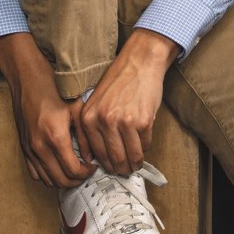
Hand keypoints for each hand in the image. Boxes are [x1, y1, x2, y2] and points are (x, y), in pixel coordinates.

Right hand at [0, 33, 95, 187]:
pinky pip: (35, 173)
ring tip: (74, 171)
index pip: (73, 170)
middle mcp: (40, 147)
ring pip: (48, 180)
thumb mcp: (77, 108)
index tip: (93, 167)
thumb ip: (86, 136)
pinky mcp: (23, 148)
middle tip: (86, 172)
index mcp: (56, 137)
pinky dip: (48, 176)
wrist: (28, 80)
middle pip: (61, 180)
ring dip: (63, 180)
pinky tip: (58, 167)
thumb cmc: (53, 89)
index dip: (87, 173)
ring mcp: (29, 149)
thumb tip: (91, 157)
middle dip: (77, 180)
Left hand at [75, 28, 179, 175]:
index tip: (112, 168)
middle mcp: (104, 121)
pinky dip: (145, 148)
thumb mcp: (94, 102)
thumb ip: (91, 127)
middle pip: (114, 159)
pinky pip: (145, 145)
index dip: (106, 165)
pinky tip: (143, 147)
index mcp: (88, 118)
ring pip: (131, 156)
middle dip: (121, 168)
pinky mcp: (143, 121)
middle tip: (125, 171)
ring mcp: (124, 122)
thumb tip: (94, 158)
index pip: (97, 154)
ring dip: (134, 164)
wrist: (139, 62)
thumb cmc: (117, 82)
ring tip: (135, 165)